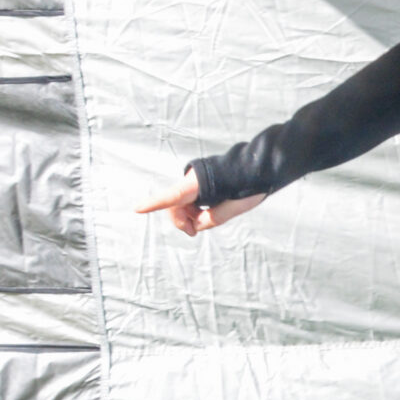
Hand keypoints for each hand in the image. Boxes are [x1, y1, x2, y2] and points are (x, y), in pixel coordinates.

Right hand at [134, 173, 265, 236]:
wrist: (261, 167)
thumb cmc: (250, 185)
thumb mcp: (235, 207)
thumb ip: (213, 219)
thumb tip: (197, 224)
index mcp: (201, 184)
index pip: (174, 197)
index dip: (155, 204)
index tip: (138, 209)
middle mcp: (194, 179)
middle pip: (175, 204)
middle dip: (182, 220)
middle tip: (194, 233)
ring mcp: (196, 179)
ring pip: (182, 203)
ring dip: (190, 215)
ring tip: (208, 218)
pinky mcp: (200, 181)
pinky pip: (190, 199)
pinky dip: (195, 209)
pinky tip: (207, 212)